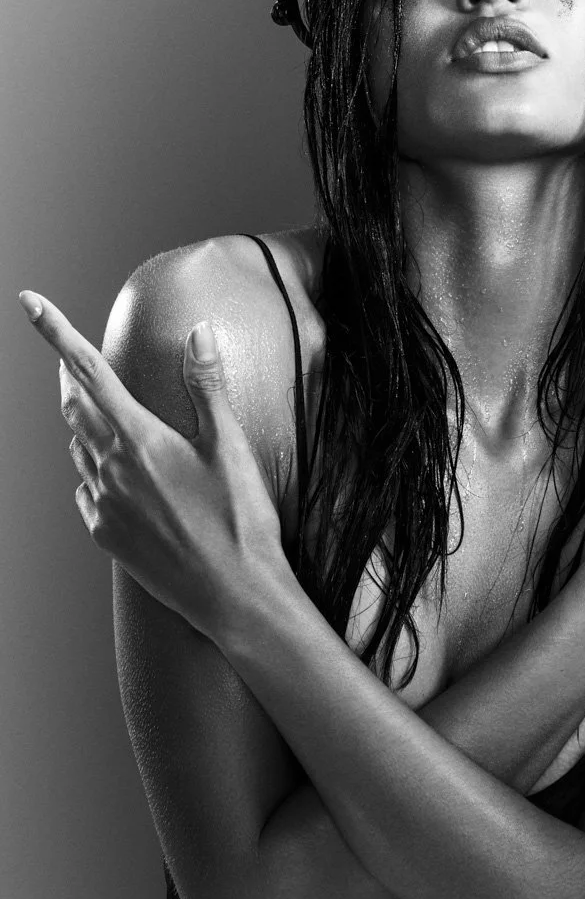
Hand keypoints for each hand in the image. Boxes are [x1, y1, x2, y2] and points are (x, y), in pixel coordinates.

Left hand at [20, 289, 286, 635]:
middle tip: (71, 358)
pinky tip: (114, 475)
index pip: (88, 371)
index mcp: (138, 440)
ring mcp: (104, 507)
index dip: (55, 332)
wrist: (234, 596)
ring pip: (79, 449)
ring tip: (104, 414)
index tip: (30, 302)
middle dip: (70, 377)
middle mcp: (110, 471)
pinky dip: (93, 471)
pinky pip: (86, 491)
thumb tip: (198, 332)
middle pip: (74, 407)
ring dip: (85, 424)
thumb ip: (207, 386)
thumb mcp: (230, 446)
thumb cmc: (239, 522)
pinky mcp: (107, 536)